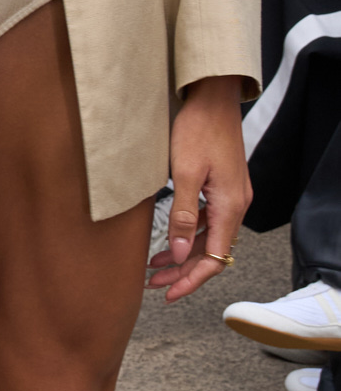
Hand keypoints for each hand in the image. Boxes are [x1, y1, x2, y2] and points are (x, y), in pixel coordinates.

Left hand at [147, 74, 251, 302]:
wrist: (212, 97)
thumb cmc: (197, 129)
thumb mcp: (184, 173)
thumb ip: (183, 215)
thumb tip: (181, 253)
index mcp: (230, 206)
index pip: (214, 259)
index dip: (190, 280)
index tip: (167, 293)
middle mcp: (236, 204)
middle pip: (212, 252)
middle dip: (183, 271)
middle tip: (153, 283)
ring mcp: (231, 195)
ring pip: (209, 237)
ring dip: (184, 253)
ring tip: (155, 264)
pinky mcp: (223, 185)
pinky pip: (209, 220)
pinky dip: (189, 233)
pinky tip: (171, 236)